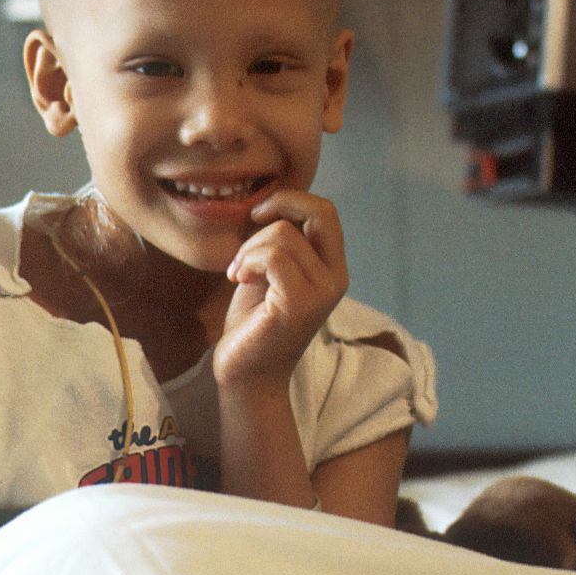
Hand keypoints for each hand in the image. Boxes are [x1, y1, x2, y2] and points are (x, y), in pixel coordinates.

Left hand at [215, 189, 348, 390]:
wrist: (246, 375)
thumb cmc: (253, 323)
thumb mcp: (270, 271)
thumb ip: (281, 241)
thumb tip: (270, 203)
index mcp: (332, 268)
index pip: (325, 211)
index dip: (290, 199)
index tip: (257, 216)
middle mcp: (337, 279)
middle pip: (318, 211)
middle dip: (276, 210)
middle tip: (248, 234)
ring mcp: (322, 293)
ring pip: (283, 235)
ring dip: (248, 249)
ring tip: (238, 273)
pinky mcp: (301, 305)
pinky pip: (274, 257)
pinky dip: (247, 262)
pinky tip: (238, 280)